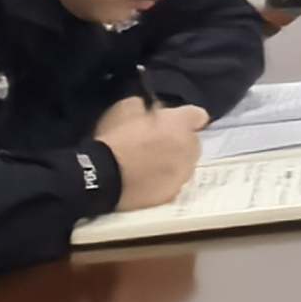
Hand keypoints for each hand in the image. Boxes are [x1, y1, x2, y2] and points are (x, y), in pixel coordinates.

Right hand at [94, 97, 208, 207]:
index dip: (185, 117)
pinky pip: (174, 183)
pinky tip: (148, 181)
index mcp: (180, 123)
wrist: (102, 178)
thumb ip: (149, 107)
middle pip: (193, 142)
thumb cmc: (114, 139)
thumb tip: (155, 111)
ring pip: (186, 164)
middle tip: (157, 143)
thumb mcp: (128, 108)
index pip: (198, 115)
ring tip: (151, 164)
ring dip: (175, 161)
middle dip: (180, 140)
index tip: (173, 121)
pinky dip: (166, 181)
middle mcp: (189, 148)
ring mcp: (183, 174)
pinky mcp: (173, 194)